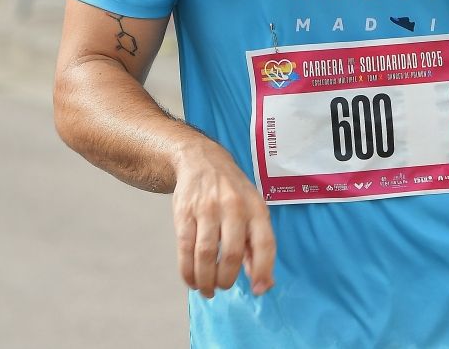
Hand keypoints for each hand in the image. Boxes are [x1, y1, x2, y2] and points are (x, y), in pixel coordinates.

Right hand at [171, 141, 275, 298]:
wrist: (201, 159)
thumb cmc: (233, 191)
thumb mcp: (253, 208)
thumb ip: (257, 245)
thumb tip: (262, 282)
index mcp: (256, 207)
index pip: (264, 243)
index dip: (262, 270)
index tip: (257, 289)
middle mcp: (233, 207)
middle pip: (231, 253)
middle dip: (226, 279)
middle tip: (222, 287)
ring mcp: (207, 209)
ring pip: (205, 255)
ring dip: (206, 280)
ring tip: (207, 289)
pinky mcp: (184, 212)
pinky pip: (185, 248)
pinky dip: (188, 271)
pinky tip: (192, 280)